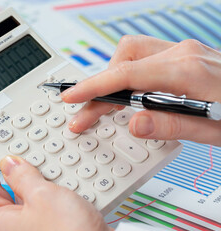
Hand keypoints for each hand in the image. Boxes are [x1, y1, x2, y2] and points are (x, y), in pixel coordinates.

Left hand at [0, 131, 113, 230]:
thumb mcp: (44, 197)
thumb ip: (23, 176)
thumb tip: (11, 164)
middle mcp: (5, 227)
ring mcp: (20, 227)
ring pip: (3, 192)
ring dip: (0, 170)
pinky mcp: (37, 225)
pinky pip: (21, 198)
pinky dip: (21, 181)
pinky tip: (25, 170)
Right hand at [61, 35, 220, 145]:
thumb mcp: (214, 130)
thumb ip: (171, 125)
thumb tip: (134, 124)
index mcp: (187, 71)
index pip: (125, 74)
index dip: (93, 86)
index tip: (72, 98)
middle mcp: (182, 53)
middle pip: (123, 60)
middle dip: (99, 86)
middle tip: (87, 114)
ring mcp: (184, 51)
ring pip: (131, 54)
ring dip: (113, 78)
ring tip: (107, 104)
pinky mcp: (185, 56)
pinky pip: (144, 58)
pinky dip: (129, 75)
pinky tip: (132, 94)